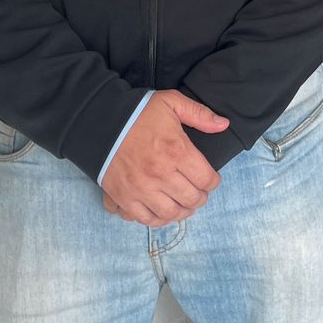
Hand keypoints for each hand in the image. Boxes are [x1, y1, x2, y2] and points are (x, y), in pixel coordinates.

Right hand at [101, 90, 230, 226]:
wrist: (99, 122)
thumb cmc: (137, 112)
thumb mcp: (171, 103)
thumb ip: (199, 114)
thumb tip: (223, 124)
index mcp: (176, 151)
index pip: (206, 179)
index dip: (213, 181)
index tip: (210, 179)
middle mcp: (160, 174)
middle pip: (192, 199)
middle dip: (200, 197)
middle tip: (199, 193)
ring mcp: (141, 189)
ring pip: (171, 213)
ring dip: (182, 211)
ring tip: (183, 204)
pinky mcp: (123, 198)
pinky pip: (145, 219)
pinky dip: (157, 219)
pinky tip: (162, 210)